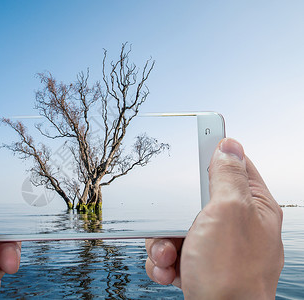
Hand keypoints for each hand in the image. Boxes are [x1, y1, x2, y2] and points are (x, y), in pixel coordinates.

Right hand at [145, 138, 283, 298]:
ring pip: (176, 226)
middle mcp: (235, 226)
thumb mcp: (228, 212)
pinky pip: (170, 249)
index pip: (236, 165)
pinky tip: (171, 270)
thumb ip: (227, 176)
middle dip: (175, 213)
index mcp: (252, 207)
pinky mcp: (197, 264)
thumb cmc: (231, 275)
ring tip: (171, 256)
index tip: (200, 133)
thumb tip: (229, 145)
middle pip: (194, 198)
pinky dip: (163, 260)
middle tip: (179, 223)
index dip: (216, 150)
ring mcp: (215, 247)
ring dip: (163, 241)